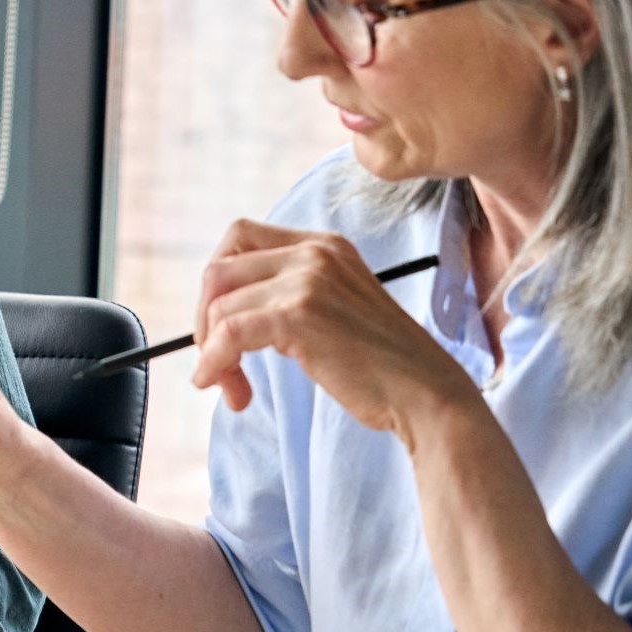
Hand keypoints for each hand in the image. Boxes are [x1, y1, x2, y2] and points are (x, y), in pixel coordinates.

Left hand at [191, 219, 474, 440]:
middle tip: (217, 362)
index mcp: (322, 244)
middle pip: (219, 269)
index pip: (238, 237)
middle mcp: (314, 251)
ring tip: (233, 389)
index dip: (217, 284)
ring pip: (220, 306)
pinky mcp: (299, 314)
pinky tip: (228, 391)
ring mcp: (307, 279)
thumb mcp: (332, 308)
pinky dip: (215, 363)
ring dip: (213, 353)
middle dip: (206, 320)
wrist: (426, 395)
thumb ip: (287, 294)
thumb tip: (219, 313)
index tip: (219, 326)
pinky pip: (228, 333)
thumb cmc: (380, 365)